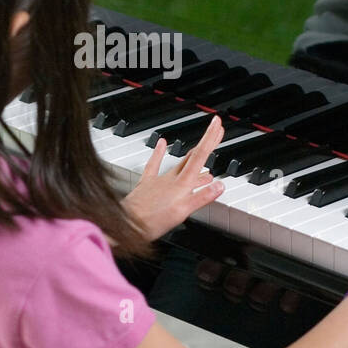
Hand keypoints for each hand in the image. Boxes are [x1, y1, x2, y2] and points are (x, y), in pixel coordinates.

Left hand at [123, 115, 225, 240]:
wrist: (127, 223)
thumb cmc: (153, 221)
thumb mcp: (183, 211)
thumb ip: (202, 197)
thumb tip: (220, 185)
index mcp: (182, 183)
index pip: (200, 156)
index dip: (210, 139)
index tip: (217, 124)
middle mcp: (172, 177)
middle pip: (193, 156)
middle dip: (206, 142)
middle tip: (217, 130)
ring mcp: (159, 179)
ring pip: (180, 162)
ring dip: (193, 154)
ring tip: (203, 148)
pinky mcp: (147, 183)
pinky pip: (154, 164)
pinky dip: (159, 153)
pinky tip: (161, 143)